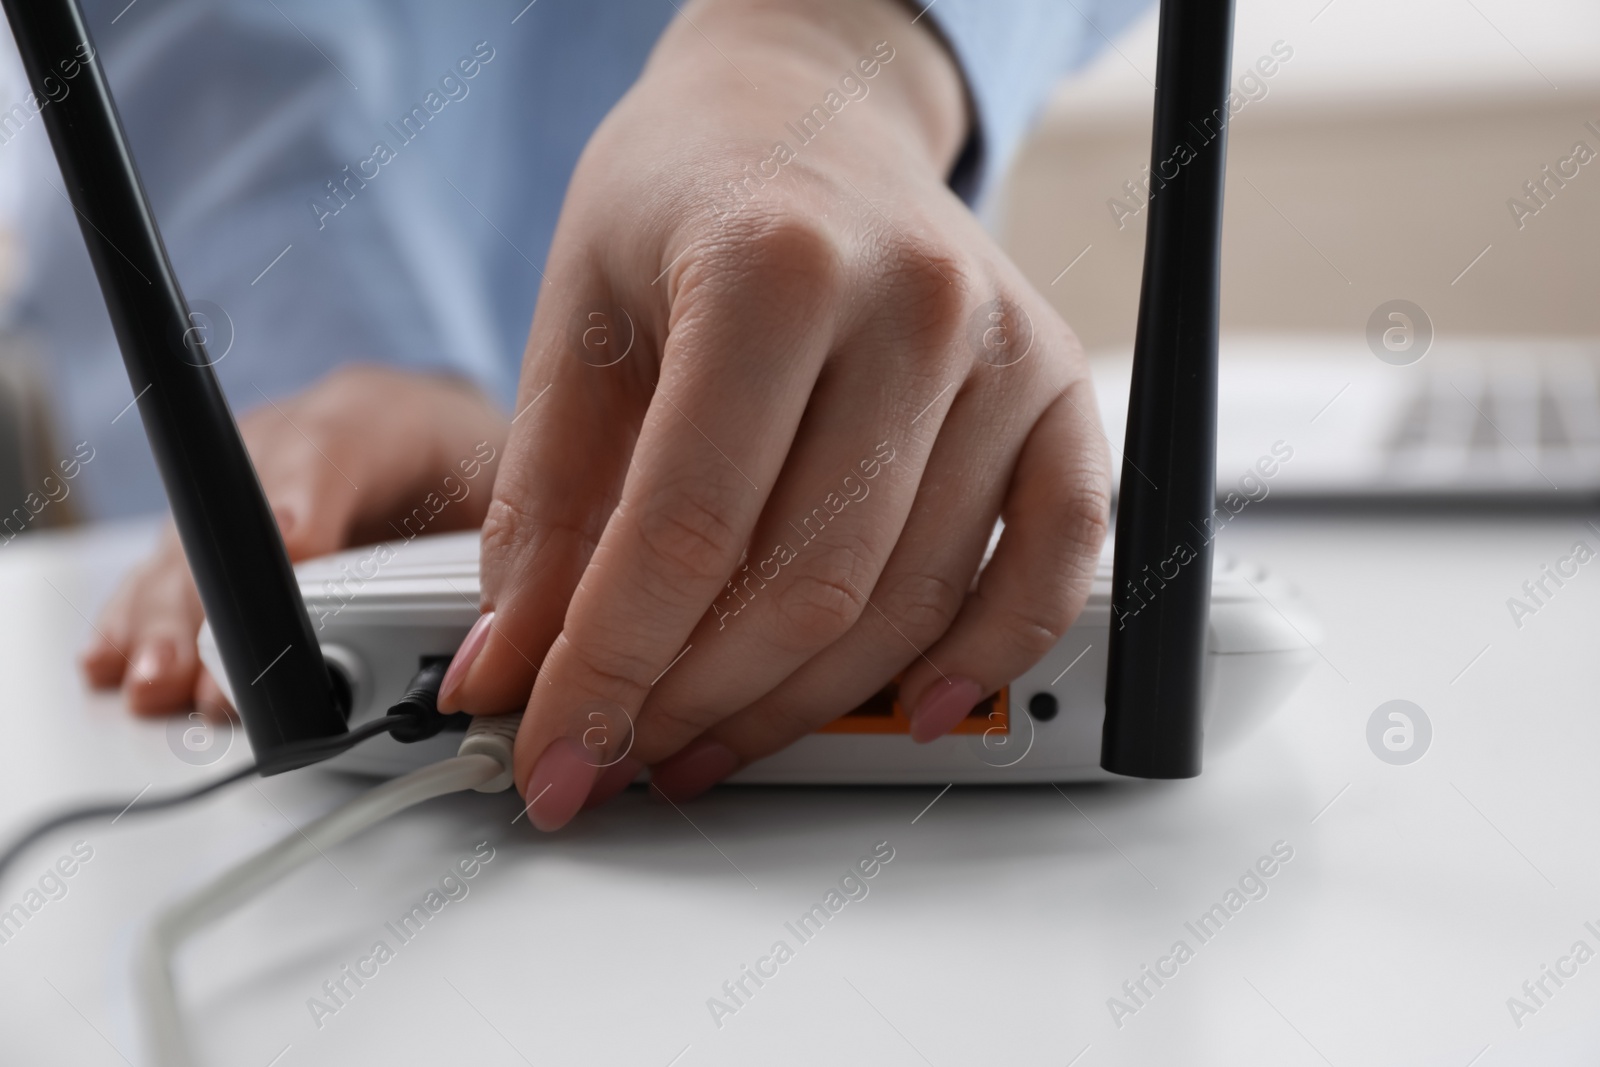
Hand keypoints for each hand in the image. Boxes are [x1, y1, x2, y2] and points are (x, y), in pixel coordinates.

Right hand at [81, 365, 507, 714]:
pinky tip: (115, 662)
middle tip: (207, 669)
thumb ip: (508, 560)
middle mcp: (294, 437)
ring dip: (169, 620)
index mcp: (379, 417)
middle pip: (241, 510)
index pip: (335, 449)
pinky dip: (144, 620)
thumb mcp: (517, 498)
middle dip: (220, 595)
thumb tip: (505, 648)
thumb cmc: (482, 473)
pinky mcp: (219, 525)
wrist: (451, 448)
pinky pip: (172, 568)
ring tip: (152, 683)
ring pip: (192, 543)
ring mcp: (243, 480)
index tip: (294, 552)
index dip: (307, 504)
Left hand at [438, 0, 1110, 827]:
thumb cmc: (689, 198)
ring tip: (709, 738)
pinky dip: (986, 656)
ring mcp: (1001, 354)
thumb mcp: (578, 327)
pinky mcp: (1057, 395)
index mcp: (774, 266)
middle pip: (805, 584)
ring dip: (800, 706)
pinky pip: (1053, 562)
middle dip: (693, 703)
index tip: (555, 754)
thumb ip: (545, 511)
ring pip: (910, 601)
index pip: (686, 528)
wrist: (808, 112)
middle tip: (621, 749)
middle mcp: (912, 306)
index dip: (607, 671)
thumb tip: (512, 672)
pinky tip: (911, 711)